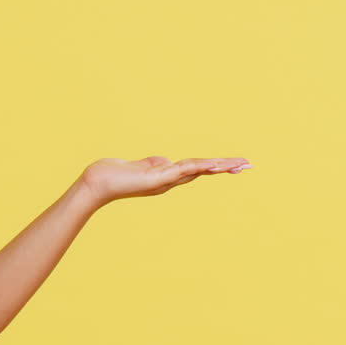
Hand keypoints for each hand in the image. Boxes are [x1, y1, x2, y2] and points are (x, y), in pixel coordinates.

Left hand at [79, 156, 251, 206]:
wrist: (96, 184)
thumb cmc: (112, 175)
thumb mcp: (138, 166)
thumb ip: (152, 163)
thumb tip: (164, 160)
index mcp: (166, 177)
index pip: (195, 169)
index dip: (214, 166)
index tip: (234, 164)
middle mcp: (168, 181)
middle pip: (202, 170)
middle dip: (225, 167)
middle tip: (248, 164)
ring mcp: (164, 180)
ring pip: (197, 170)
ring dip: (219, 166)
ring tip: (239, 164)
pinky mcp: (157, 178)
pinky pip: (182, 171)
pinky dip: (199, 167)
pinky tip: (213, 164)